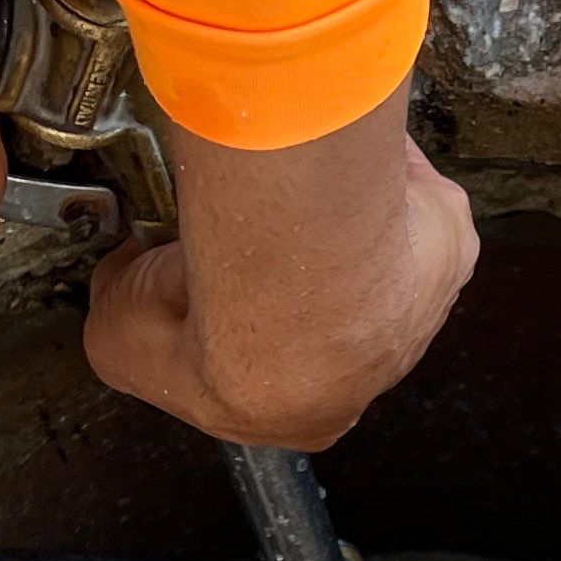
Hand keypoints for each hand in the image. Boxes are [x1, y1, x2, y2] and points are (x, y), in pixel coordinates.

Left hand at [83, 92, 476, 446]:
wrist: (295, 292)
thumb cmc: (227, 337)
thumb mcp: (119, 342)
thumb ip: (120, 308)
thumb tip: (121, 268)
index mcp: (306, 414)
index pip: (273, 369)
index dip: (238, 320)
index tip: (214, 276)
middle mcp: (372, 363)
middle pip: (327, 298)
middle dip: (290, 254)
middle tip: (250, 215)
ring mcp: (415, 300)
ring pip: (373, 242)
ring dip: (335, 210)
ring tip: (289, 175)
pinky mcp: (441, 236)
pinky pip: (405, 186)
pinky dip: (372, 164)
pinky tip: (332, 147)